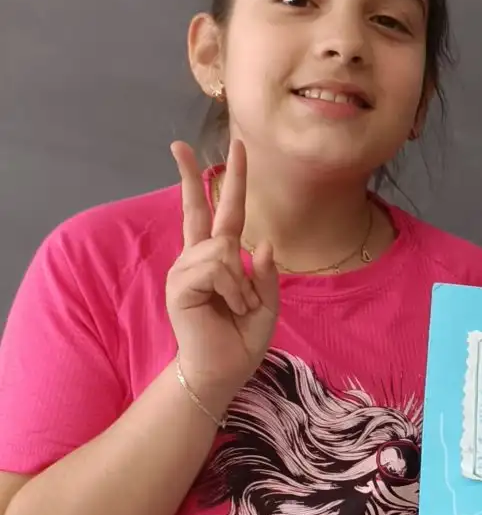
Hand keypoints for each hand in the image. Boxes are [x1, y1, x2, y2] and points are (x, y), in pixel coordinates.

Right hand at [168, 138, 279, 413]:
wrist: (222, 372)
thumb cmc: (241, 341)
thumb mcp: (267, 305)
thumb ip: (267, 275)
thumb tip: (263, 243)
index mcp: (216, 260)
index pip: (213, 213)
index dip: (210, 181)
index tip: (202, 151)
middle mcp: (197, 259)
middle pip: (200, 208)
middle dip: (200, 174)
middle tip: (192, 142)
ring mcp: (185, 270)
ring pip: (224, 249)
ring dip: (243, 282)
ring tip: (239, 306)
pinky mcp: (181, 285)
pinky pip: (217, 269)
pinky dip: (234, 290)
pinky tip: (229, 307)